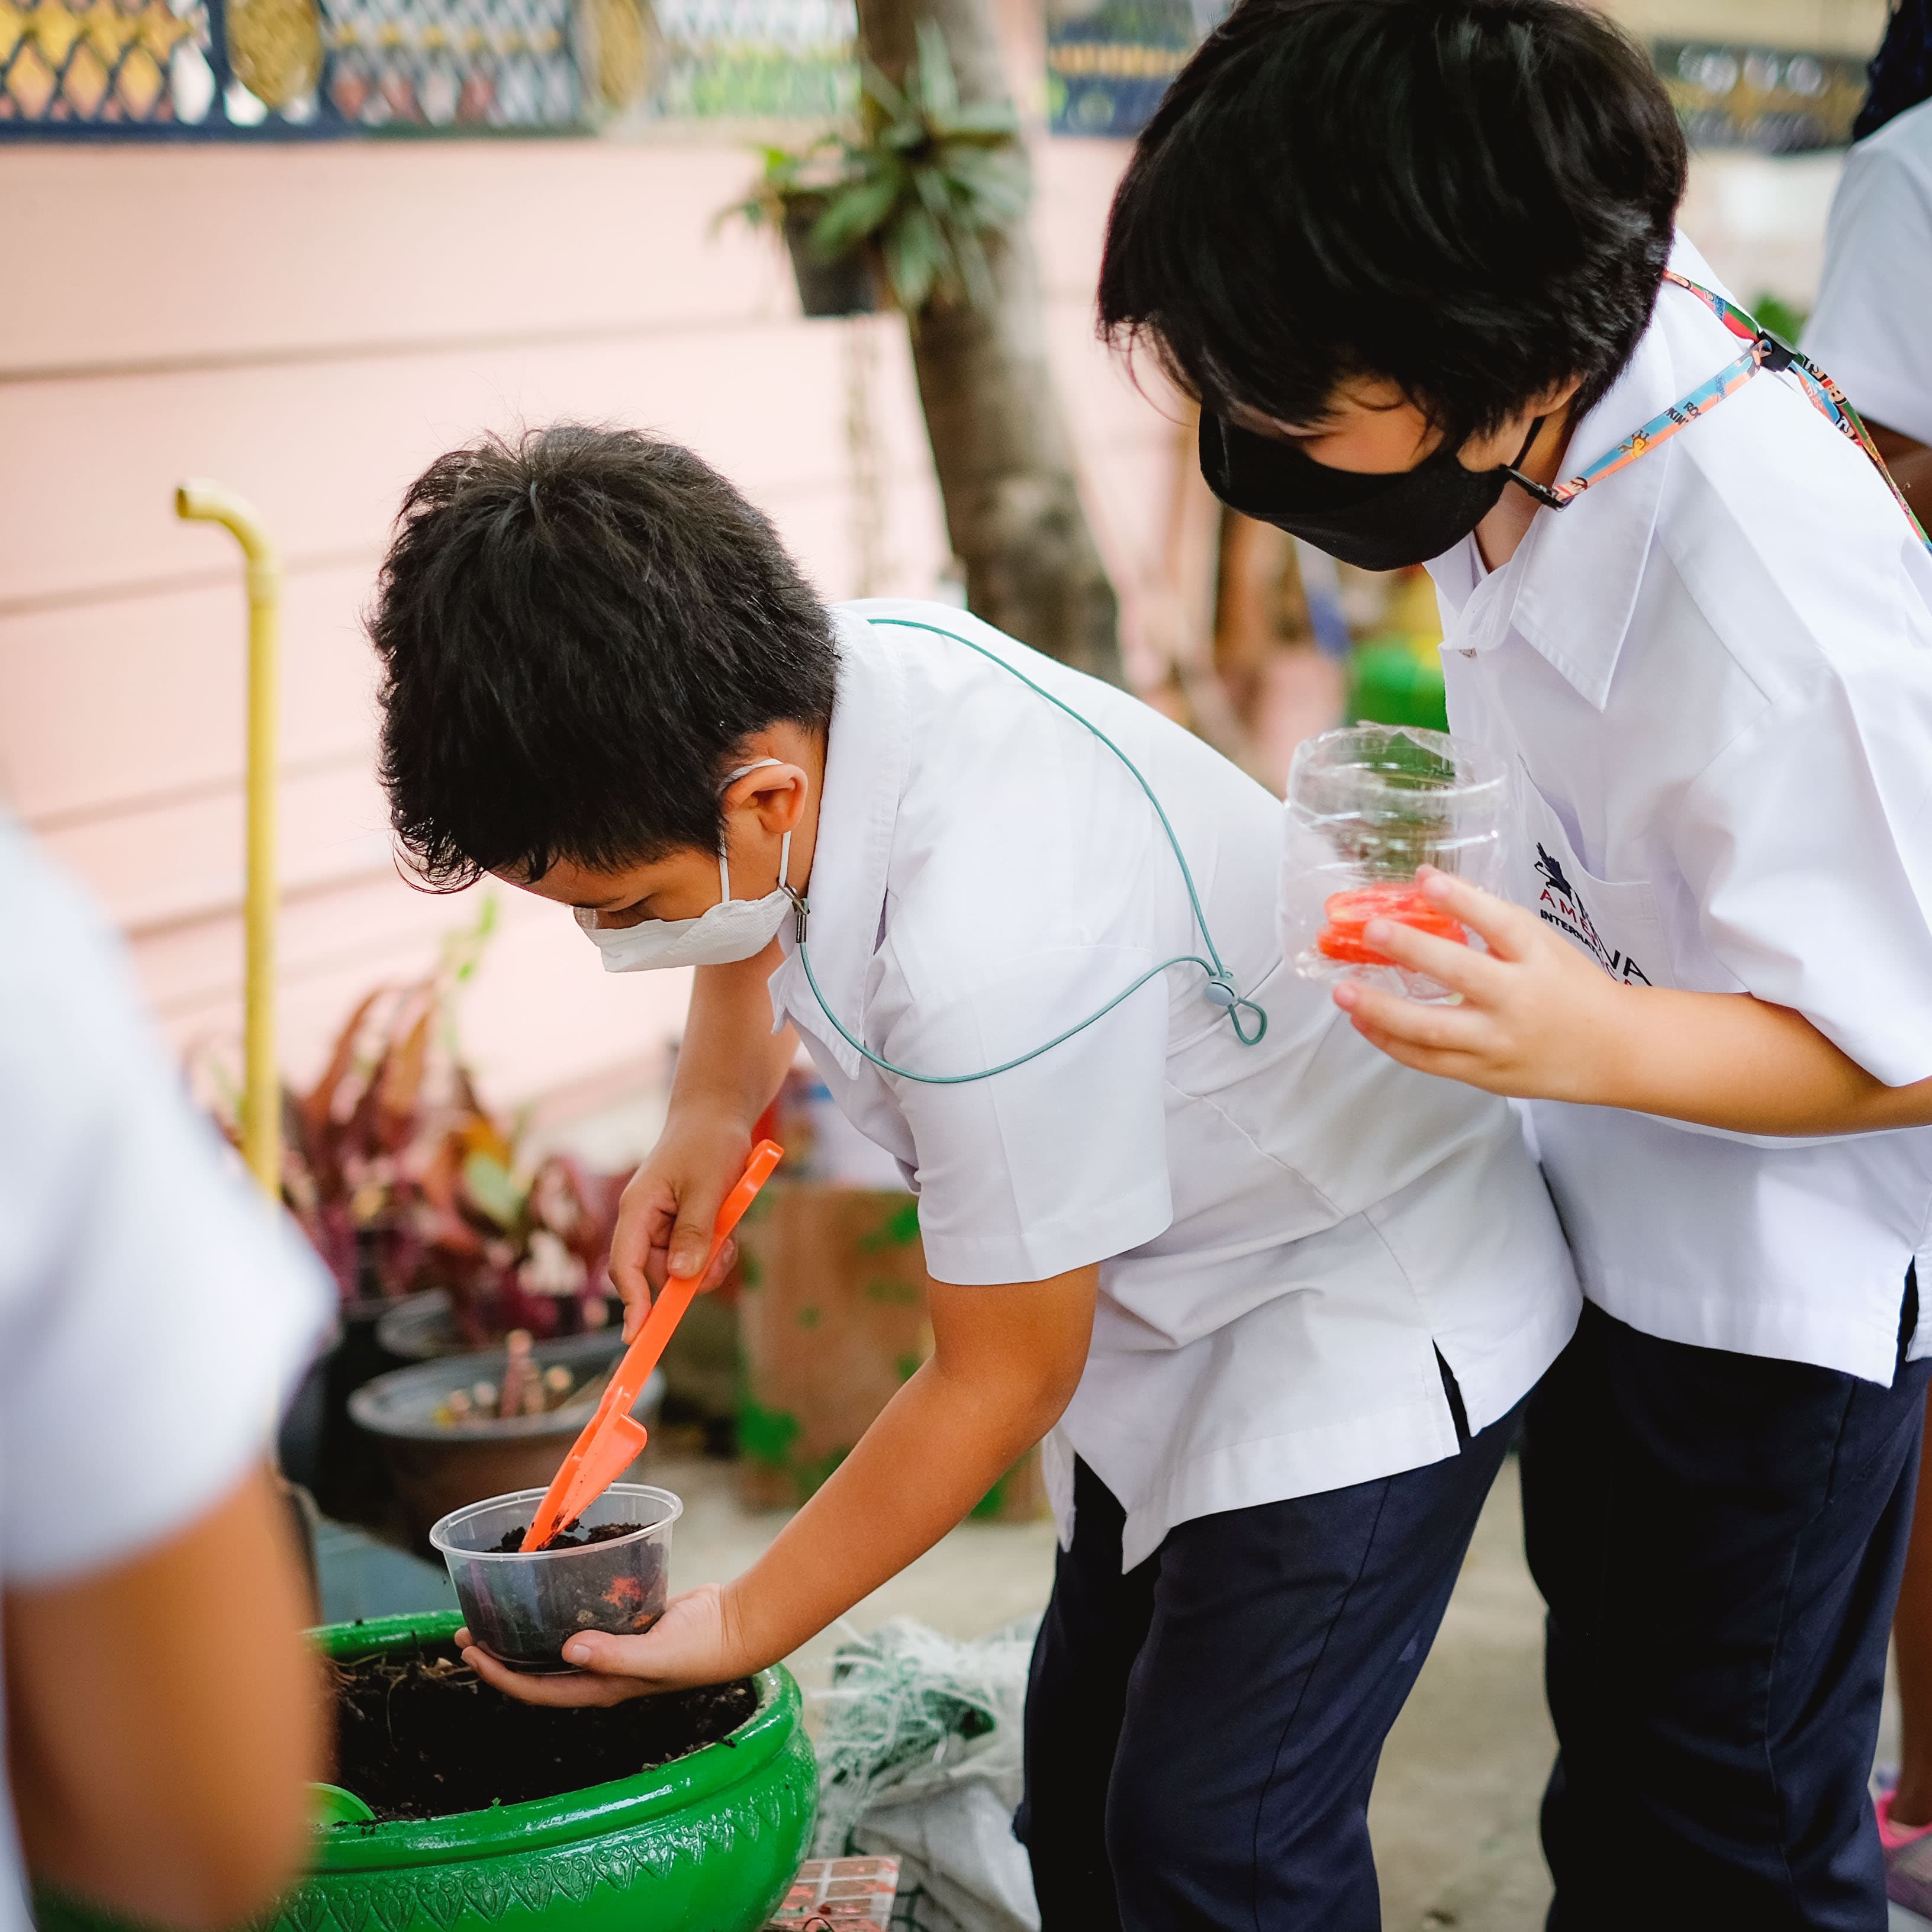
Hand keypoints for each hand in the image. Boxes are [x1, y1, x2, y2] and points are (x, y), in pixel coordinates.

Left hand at [456, 1583, 748, 1707]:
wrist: (735, 1626)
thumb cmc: (700, 1648)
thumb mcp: (657, 1655)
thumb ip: (615, 1655)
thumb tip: (567, 1652)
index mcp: (601, 1687)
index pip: (537, 1690)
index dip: (499, 1675)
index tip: (470, 1652)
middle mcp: (600, 1672)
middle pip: (538, 1670)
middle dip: (500, 1655)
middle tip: (467, 1630)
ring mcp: (612, 1647)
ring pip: (556, 1645)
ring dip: (524, 1632)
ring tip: (497, 1610)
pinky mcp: (625, 1623)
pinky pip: (582, 1619)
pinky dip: (559, 1609)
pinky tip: (548, 1588)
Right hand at [608, 1114, 750, 1339]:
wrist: (719, 1115)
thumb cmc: (709, 1143)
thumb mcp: (707, 1187)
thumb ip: (695, 1231)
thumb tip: (683, 1276)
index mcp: (638, 1209)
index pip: (625, 1265)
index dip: (632, 1302)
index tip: (639, 1334)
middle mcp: (645, 1220)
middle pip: (659, 1274)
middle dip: (693, 1275)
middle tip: (725, 1252)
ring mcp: (664, 1224)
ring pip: (683, 1267)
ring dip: (711, 1260)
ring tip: (730, 1226)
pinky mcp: (685, 1224)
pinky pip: (699, 1254)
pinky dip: (718, 1248)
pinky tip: (730, 1222)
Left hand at [1331, 866, 1629, 1102]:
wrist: (1613, 1051)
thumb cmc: (1570, 987)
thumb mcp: (1543, 945)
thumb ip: (1491, 921)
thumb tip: (1424, 884)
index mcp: (1539, 960)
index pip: (1501, 924)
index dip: (1464, 901)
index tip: (1425, 880)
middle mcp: (1518, 1001)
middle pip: (1461, 975)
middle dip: (1412, 951)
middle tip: (1370, 931)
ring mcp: (1498, 1042)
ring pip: (1433, 1029)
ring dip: (1381, 1011)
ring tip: (1342, 992)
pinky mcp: (1484, 1074)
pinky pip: (1429, 1060)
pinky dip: (1392, 1042)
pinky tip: (1363, 1023)